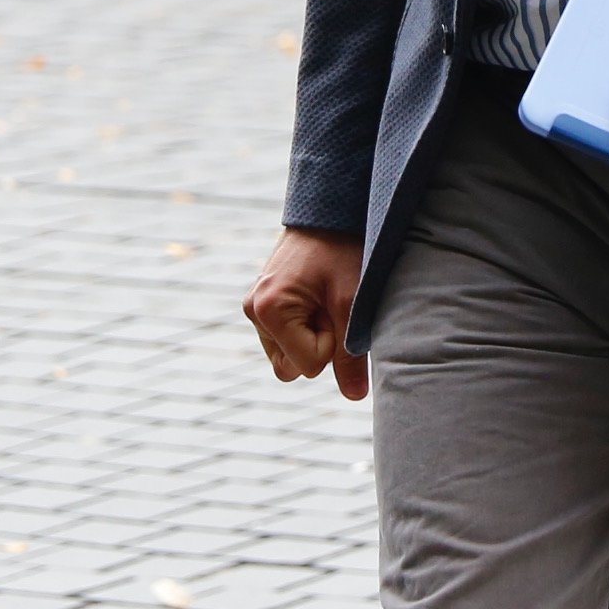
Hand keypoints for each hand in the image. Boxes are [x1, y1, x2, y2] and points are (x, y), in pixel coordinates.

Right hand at [245, 226, 366, 397]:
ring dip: (310, 339)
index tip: (336, 308)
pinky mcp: (261, 304)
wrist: (329, 211)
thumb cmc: (343, 250)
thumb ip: (351, 353)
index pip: (308, 367)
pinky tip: (315, 300)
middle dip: (317, 347)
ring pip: (287, 357)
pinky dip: (303, 329)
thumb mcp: (353, 301)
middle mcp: (253, 311)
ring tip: (323, 301)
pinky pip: (284, 339)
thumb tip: (355, 397)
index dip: (332, 344)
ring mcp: (254, 308)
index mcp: (268, 310)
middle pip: (291, 369)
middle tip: (331, 307)